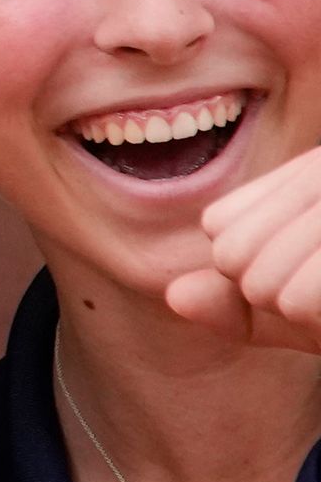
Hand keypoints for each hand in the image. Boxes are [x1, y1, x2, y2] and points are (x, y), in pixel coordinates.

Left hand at [167, 144, 320, 347]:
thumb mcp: (294, 316)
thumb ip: (233, 306)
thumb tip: (176, 295)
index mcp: (309, 167)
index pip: (218, 224)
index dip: (251, 268)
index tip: (311, 269)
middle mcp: (320, 165)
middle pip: (230, 253)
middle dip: (274, 293)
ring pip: (260, 282)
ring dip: (304, 310)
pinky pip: (296, 302)